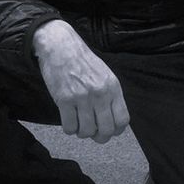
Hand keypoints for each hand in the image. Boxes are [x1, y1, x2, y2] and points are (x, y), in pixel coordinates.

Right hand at [32, 20, 129, 143]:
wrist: (61, 47)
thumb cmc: (83, 61)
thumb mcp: (105, 75)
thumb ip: (110, 96)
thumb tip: (112, 119)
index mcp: (113, 88)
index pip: (122, 120)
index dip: (115, 130)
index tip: (108, 130)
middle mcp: (100, 94)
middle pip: (106, 130)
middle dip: (99, 137)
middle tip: (92, 132)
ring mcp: (82, 97)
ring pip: (86, 131)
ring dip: (82, 133)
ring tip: (78, 124)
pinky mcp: (64, 100)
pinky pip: (69, 127)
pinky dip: (69, 128)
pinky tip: (68, 120)